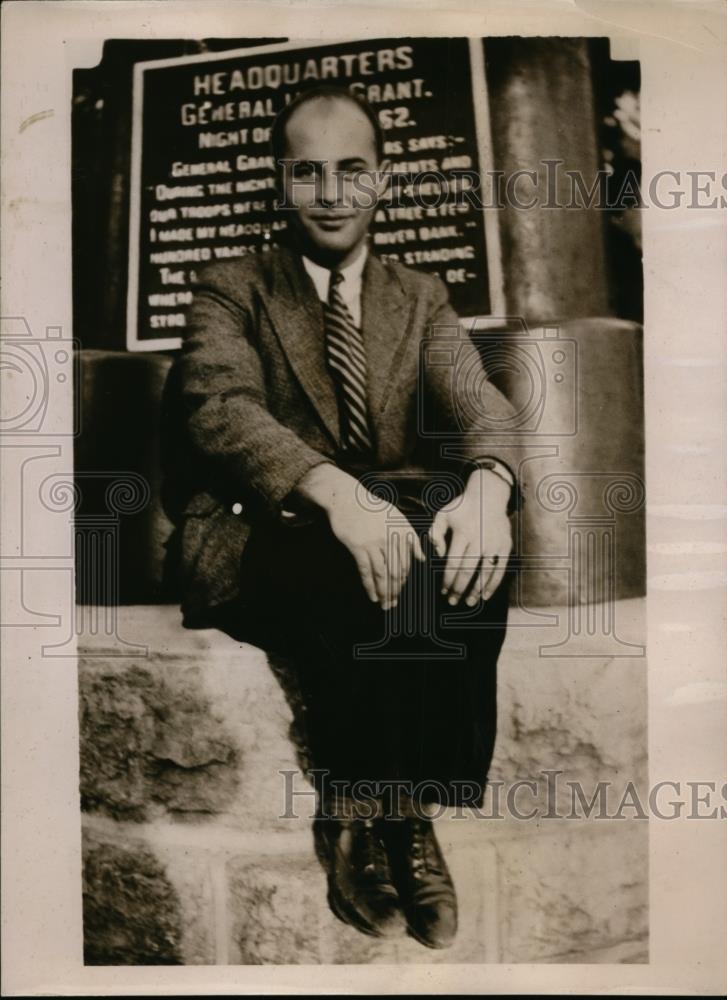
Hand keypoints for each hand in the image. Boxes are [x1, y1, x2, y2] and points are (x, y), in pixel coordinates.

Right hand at [294, 463, 424, 608]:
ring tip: (384, 604)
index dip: (404, 580)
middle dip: (395, 591)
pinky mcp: (358, 546)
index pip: (406, 563)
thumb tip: (422, 559)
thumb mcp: (396, 518)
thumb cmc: (372, 508)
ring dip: (384, 592)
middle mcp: (390, 539)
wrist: (347, 499)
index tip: (400, 591)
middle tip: (394, 604)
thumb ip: (411, 538)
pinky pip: (365, 570)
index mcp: (401, 533)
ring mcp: (373, 543)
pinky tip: (371, 596)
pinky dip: (369, 586)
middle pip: (396, 571)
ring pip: (382, 574)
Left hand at [429, 469, 511, 605]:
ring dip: (476, 591)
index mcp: (463, 533)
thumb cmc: (461, 508)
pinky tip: (485, 596)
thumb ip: (435, 534)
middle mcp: (480, 539)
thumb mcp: (443, 515)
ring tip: (468, 603)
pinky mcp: (506, 546)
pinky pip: (500, 569)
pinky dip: (493, 584)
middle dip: (458, 589)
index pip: (453, 563)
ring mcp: (494, 544)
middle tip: (452, 601)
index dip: (447, 580)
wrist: (488, 495)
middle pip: (467, 570)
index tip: (442, 591)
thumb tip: (437, 554)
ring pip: (485, 573)